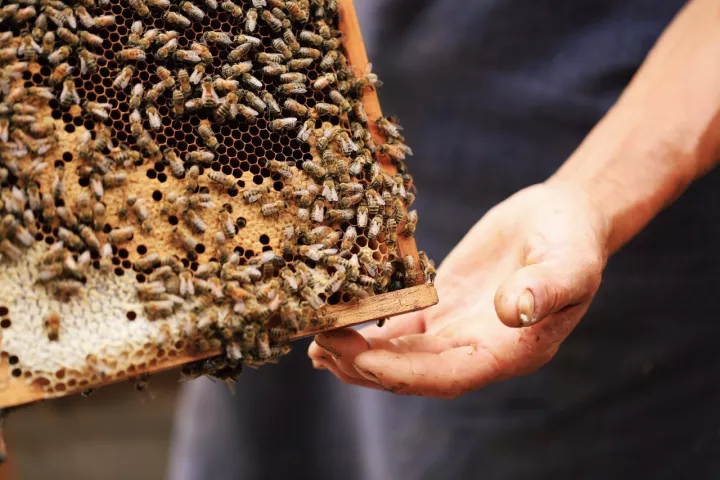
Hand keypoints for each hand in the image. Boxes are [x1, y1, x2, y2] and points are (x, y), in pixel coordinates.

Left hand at [308, 181, 611, 397]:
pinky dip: (369, 328)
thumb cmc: (573, 241)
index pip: (450, 375)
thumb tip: (514, 310)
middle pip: (414, 371)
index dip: (405, 373)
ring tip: (316, 342)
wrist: (561, 218)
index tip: (362, 359)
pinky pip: (400, 324)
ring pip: (400, 353)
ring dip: (358, 352)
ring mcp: (456, 328)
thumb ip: (545, 288)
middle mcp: (477, 349)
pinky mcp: (440, 304)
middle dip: (366, 363)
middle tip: (321, 346)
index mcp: (510, 352)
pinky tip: (337, 324)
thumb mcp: (569, 261)